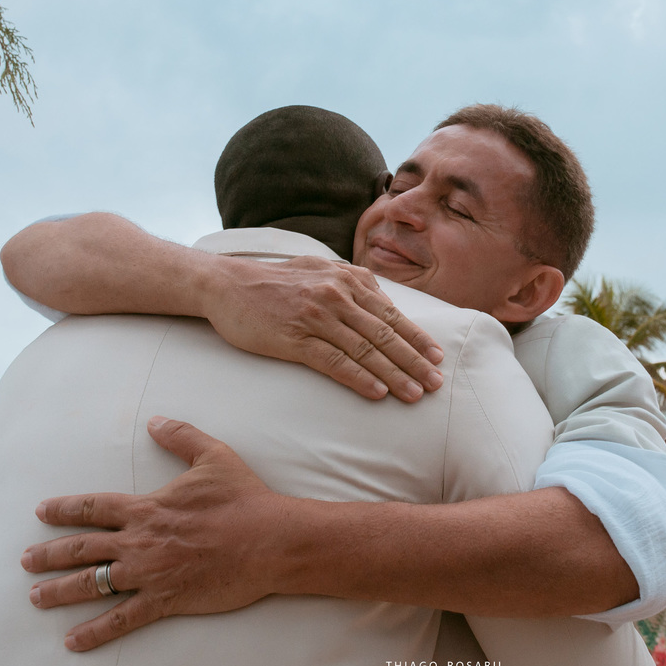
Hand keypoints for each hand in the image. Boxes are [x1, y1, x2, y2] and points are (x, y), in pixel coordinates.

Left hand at [21, 417, 291, 650]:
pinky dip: (95, 632)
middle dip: (49, 554)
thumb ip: (181, 437)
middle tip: (25, 561)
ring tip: (36, 597)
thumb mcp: (214, 456)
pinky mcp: (165, 599)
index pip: (94, 507)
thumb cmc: (244, 498)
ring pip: (92, 583)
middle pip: (82, 548)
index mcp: (148, 507)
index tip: (42, 512)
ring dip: (60, 591)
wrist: (269, 540)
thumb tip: (155, 421)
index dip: (65, 509)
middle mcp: (140, 540)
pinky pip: (122, 618)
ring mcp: (150, 572)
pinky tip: (73, 641)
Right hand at [203, 255, 443, 402]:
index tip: (437, 357)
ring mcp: (316, 316)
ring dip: (394, 374)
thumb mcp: (321, 271)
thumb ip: (353, 284)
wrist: (227, 285)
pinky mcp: (295, 338)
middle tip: (436, 383)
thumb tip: (384, 302)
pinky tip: (377, 392)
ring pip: (365, 350)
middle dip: (414, 360)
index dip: (417, 337)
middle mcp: (337, 295)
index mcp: (347, 280)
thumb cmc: (277, 282)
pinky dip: (359, 377)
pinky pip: (334, 361)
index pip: (391, 314)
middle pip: (384, 333)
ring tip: (414, 394)